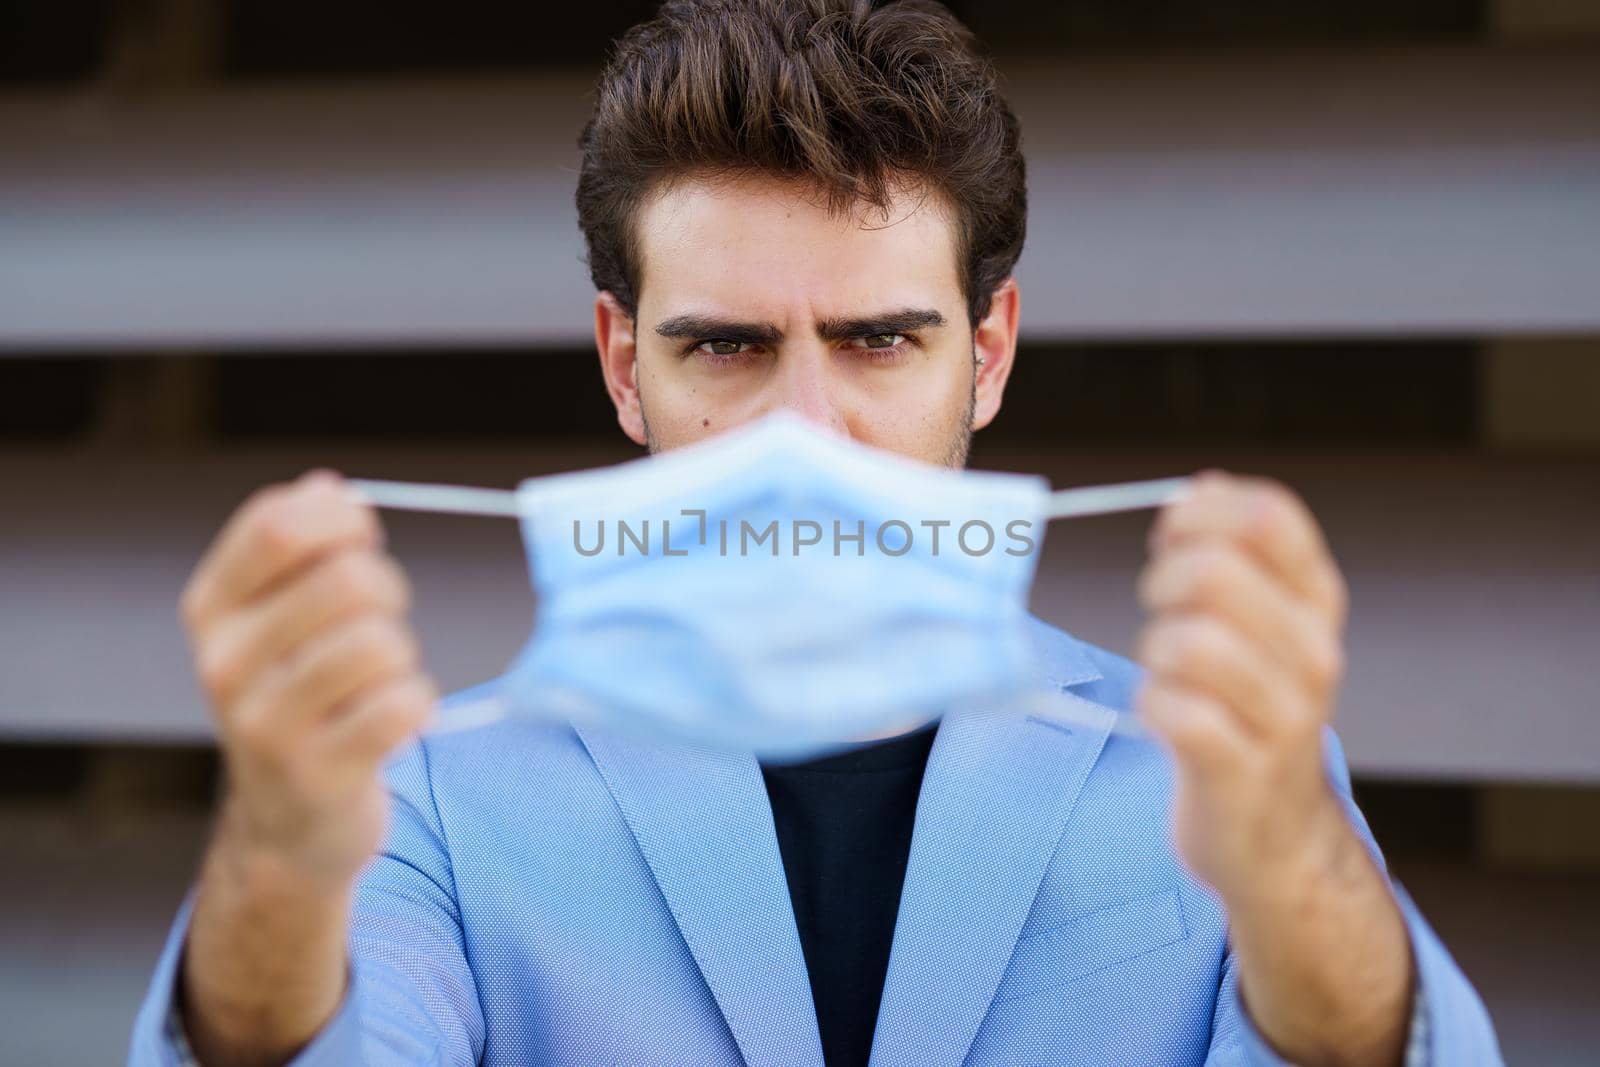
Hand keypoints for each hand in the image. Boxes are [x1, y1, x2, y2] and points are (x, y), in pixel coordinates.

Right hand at [181, 469, 435, 890]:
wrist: (289, 824)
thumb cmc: (298, 698)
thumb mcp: (274, 622)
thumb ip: (298, 550)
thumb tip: (326, 486)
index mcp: (212, 609)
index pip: (278, 525)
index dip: (341, 518)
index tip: (362, 537)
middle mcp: (226, 663)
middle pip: (344, 580)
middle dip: (387, 589)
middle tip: (382, 619)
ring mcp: (266, 724)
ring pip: (380, 644)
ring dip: (402, 655)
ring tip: (382, 677)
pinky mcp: (317, 774)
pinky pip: (403, 705)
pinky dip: (416, 704)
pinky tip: (392, 718)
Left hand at [1135, 470, 1349, 899]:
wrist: (1274, 835)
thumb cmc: (1248, 709)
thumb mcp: (1260, 625)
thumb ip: (1236, 554)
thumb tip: (1205, 484)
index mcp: (1318, 601)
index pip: (1269, 516)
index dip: (1202, 512)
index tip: (1172, 536)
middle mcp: (1313, 653)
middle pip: (1216, 571)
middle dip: (1165, 581)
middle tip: (1161, 612)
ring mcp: (1285, 717)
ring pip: (1190, 642)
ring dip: (1156, 652)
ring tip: (1167, 672)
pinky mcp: (1242, 773)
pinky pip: (1176, 713)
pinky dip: (1153, 707)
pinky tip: (1165, 718)